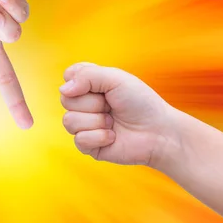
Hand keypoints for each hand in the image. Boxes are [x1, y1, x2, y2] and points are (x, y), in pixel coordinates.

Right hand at [59, 63, 173, 165]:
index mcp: (89, 85)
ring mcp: (83, 125)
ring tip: (113, 122)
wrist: (158, 132)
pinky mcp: (87, 146)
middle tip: (111, 106)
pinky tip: (113, 136)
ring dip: (97, 122)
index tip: (103, 85)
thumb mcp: (116, 79)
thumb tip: (63, 90)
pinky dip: (99, 137)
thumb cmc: (141, 103)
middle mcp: (83, 104)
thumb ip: (87, 76)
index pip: (68, 76)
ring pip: (69, 121)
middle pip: (66, 100)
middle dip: (93, 103)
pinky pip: (79, 140)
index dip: (81, 81)